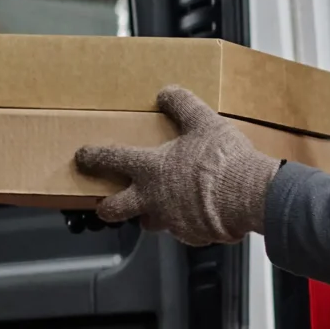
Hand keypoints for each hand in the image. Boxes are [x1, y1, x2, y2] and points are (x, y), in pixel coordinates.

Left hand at [75, 86, 278, 245]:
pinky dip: (188, 224)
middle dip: (107, 207)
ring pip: (150, 222)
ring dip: (150, 216)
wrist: (246, 195)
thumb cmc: (222, 161)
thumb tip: (167, 93)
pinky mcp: (192, 236)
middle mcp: (153, 199)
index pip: (112, 159)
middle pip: (116, 209)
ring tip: (160, 208)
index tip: (83, 157)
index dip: (94, 157)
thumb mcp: (202, 121)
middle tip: (105, 205)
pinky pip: (184, 232)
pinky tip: (201, 213)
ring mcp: (171, 221)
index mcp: (151, 168)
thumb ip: (182, 106)